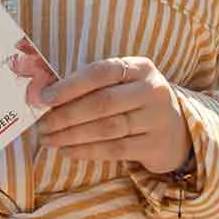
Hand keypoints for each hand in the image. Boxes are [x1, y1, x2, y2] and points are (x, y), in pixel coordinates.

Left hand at [36, 56, 191, 174]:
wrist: (177, 130)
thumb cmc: (137, 101)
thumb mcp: (125, 83)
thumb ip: (93, 85)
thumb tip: (46, 95)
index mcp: (140, 67)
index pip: (101, 72)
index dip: (70, 85)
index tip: (44, 98)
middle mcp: (152, 90)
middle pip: (102, 103)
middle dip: (66, 115)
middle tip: (42, 125)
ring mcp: (156, 119)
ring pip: (106, 128)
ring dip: (72, 136)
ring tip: (49, 140)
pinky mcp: (155, 145)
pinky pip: (115, 150)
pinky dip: (87, 151)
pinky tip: (68, 151)